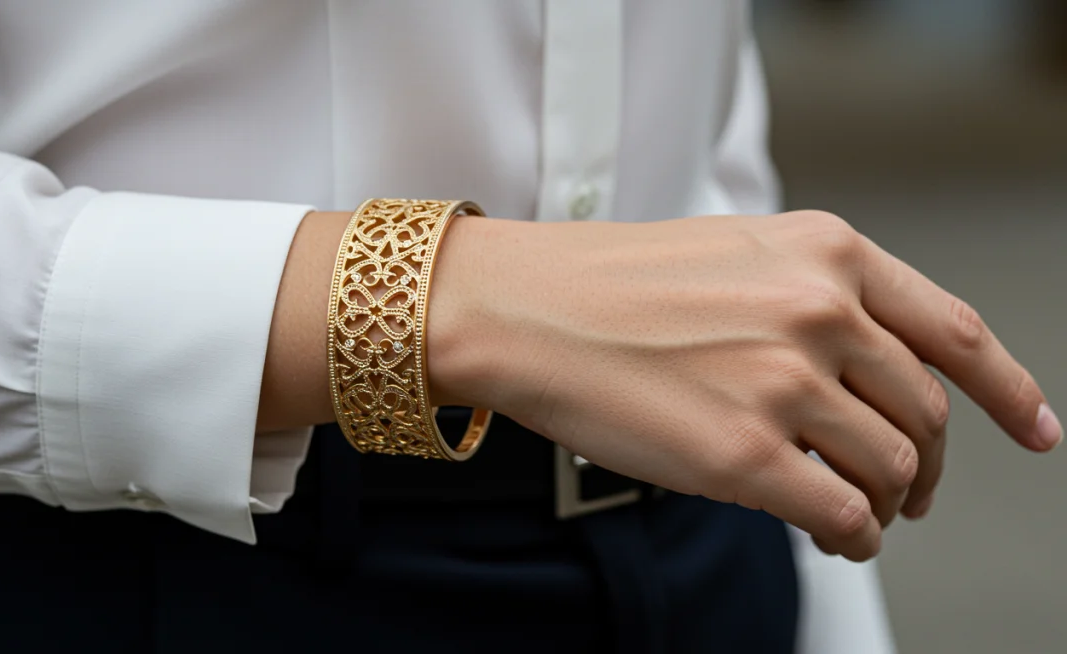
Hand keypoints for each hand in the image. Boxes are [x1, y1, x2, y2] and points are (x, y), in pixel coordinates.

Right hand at [429, 210, 1059, 560]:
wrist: (520, 309)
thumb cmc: (607, 282)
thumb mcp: (735, 248)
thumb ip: (817, 295)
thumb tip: (871, 374)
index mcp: (826, 253)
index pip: (955, 332)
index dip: (1008, 392)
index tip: (1033, 431)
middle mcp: (820, 312)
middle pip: (927, 415)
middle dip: (926, 468)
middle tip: (908, 493)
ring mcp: (785, 385)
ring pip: (892, 473)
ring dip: (885, 507)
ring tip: (857, 517)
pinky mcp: (745, 457)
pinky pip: (842, 519)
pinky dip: (852, 539)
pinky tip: (833, 537)